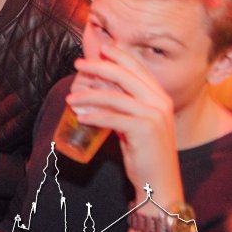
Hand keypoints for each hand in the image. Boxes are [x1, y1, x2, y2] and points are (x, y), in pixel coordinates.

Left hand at [66, 44, 182, 195]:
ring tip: (70, 99)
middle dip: (99, 66)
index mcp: (161, 96)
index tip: (100, 48)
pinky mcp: (144, 130)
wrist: (159, 183)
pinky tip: (80, 116)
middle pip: (125, 75)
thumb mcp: (136, 122)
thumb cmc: (145, 152)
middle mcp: (160, 102)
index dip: (118, 55)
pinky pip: (112, 118)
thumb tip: (98, 89)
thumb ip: (125, 105)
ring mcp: (154, 115)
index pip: (138, 68)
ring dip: (89, 95)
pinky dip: (94, 115)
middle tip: (78, 64)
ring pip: (115, 96)